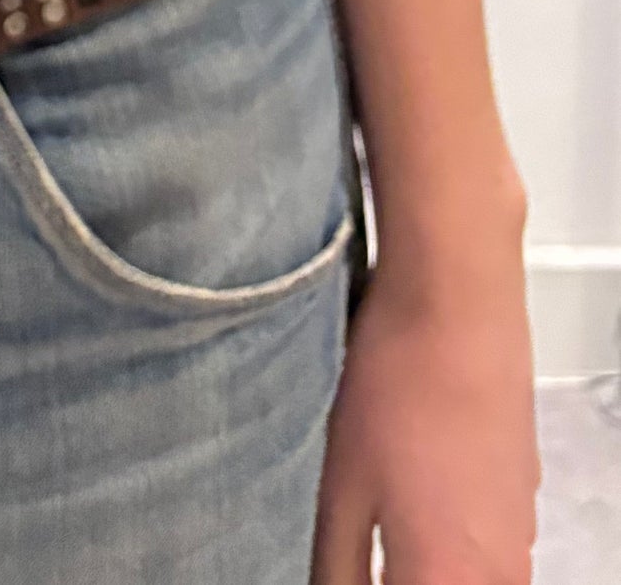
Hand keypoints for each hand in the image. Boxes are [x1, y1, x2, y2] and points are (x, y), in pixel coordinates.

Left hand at [310, 248, 540, 582]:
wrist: (457, 303)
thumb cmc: (399, 383)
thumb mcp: (340, 487)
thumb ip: (336, 568)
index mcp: (445, 581)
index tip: (349, 572)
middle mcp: (498, 574)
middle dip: (399, 578)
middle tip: (364, 557)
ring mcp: (520, 536)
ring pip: (470, 583)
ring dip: (427, 570)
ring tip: (383, 525)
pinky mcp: (523, 498)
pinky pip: (490, 552)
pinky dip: (453, 543)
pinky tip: (417, 492)